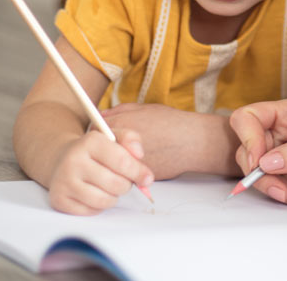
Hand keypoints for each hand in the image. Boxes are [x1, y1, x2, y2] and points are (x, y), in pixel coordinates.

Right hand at [46, 129, 153, 215]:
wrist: (60, 160)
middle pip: (116, 184)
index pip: (122, 161)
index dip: (139, 172)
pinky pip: (92, 211)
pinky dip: (99, 206)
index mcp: (90, 141)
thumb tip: (139, 155)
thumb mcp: (112, 137)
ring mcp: (64, 181)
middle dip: (126, 185)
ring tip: (109, 187)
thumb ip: (131, 140)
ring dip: (114, 197)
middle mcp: (74, 160)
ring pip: (105, 200)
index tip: (148, 179)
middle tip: (123, 180)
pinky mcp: (59, 200)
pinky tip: (94, 193)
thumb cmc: (95, 151)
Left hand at [102, 103, 239, 177]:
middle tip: (113, 149)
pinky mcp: (136, 177)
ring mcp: (127, 162)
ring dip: (114, 163)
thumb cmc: (172, 123)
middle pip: (99, 151)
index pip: (94, 132)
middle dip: (103, 151)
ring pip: (110, 165)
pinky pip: (124, 175)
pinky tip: (141, 164)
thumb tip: (102, 116)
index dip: (98, 135)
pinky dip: (127, 172)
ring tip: (128, 156)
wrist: (193, 142)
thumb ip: (120, 111)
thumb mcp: (144, 108)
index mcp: (120, 124)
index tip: (104, 136)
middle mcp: (120, 144)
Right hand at [229, 98, 286, 207]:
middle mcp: (282, 134)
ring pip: (263, 179)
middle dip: (265, 177)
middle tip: (285, 190)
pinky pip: (280, 193)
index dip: (248, 138)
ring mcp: (284, 158)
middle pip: (249, 153)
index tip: (260, 162)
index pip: (249, 117)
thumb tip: (267, 162)